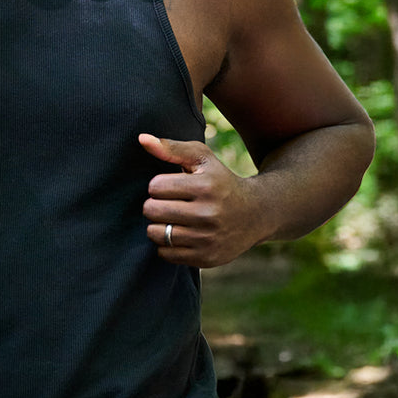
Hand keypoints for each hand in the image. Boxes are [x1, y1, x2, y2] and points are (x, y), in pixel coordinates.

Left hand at [138, 133, 267, 268]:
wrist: (256, 214)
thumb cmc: (220, 180)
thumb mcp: (202, 158)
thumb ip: (171, 147)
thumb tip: (141, 139)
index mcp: (205, 186)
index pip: (155, 186)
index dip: (158, 185)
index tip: (170, 186)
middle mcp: (208, 214)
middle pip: (152, 210)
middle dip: (154, 204)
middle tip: (167, 203)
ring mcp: (207, 239)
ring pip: (155, 233)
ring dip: (158, 225)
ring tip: (171, 218)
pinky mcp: (206, 258)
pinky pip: (165, 253)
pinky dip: (165, 244)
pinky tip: (179, 233)